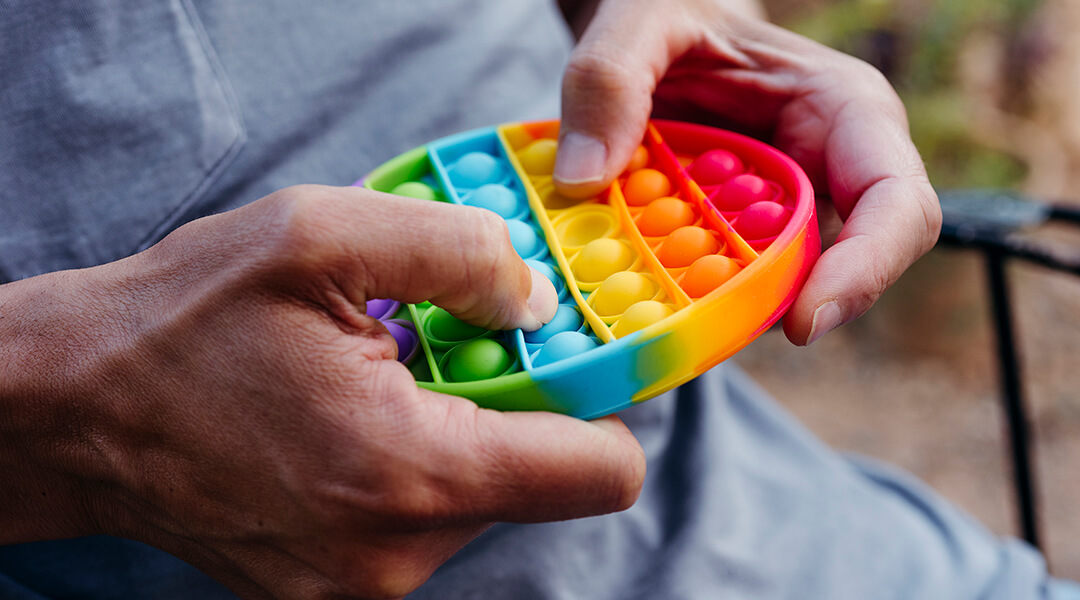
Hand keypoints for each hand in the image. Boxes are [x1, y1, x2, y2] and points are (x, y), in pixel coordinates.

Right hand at [0, 185, 644, 598]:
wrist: (73, 412)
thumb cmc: (184, 321)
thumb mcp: (320, 236)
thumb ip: (458, 252)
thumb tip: (536, 296)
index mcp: (408, 469)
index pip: (600, 471)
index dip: (603, 399)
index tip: (564, 350)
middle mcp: (395, 552)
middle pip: (542, 479)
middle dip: (511, 403)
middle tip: (439, 344)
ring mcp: (364, 585)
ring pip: (482, 498)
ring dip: (455, 431)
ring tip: (375, 379)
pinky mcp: (339, 589)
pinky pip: (425, 519)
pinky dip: (413, 464)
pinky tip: (350, 418)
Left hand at [554, 0, 940, 344]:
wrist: (656, 31)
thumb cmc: (671, 10)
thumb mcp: (639, 20)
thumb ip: (609, 82)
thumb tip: (586, 178)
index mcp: (843, 109)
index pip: (897, 204)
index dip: (866, 271)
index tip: (804, 325)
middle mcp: (832, 168)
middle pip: (851, 266)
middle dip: (786, 305)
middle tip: (710, 331)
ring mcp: (792, 208)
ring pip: (787, 286)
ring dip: (732, 309)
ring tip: (663, 309)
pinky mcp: (747, 234)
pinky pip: (736, 283)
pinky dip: (696, 297)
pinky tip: (647, 291)